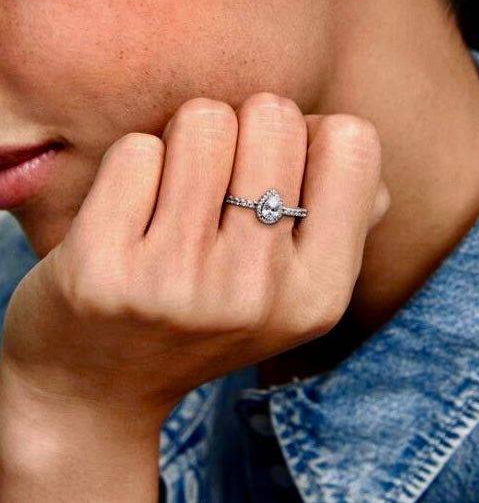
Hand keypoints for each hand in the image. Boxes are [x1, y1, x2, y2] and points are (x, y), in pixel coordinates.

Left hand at [2, 93, 385, 424]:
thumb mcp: (289, 291)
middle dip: (244, 131)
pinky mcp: (105, 268)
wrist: (101, 387)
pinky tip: (129, 217)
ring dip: (186, 143)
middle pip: (274, 116)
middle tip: (217, 182)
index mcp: (319, 293)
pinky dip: (135, 168)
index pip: (352, 142)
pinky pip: (136, 150)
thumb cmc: (203, 318)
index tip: (276, 169)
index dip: (310, 137)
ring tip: (175, 195)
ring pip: (203, 120)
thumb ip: (338, 217)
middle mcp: (257, 290)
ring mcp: (181, 280)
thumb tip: (344, 139)